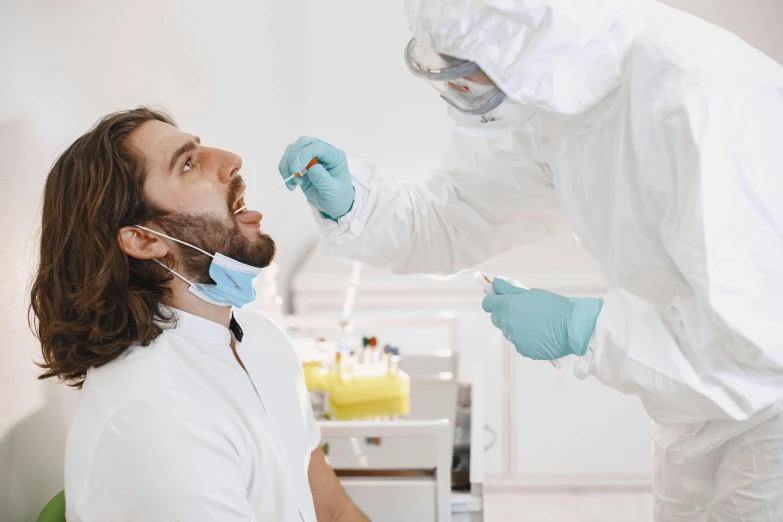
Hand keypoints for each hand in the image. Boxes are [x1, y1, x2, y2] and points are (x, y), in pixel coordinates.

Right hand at [278, 137, 354, 220]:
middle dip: (294, 158)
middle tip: (294, 176)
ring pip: (292, 149)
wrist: (334, 205)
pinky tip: (292, 185)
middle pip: (303, 142)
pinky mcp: (302, 164)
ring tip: (294, 184)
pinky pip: (288, 160)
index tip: (296, 171)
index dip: (303, 155)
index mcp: (334, 156)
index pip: (317, 146)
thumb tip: (312, 167)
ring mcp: (312, 156)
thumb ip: (323, 180)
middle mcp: (323, 152)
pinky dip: (285, 171)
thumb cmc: (338, 198)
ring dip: (287, 165)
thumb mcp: (333, 192)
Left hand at [481, 278, 602, 359]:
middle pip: (496, 318)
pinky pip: (519, 343)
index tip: (498, 298)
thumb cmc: (554, 306)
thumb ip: (510, 291)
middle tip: (520, 310)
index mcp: (507, 307)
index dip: (492, 300)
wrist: (572, 327)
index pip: (488, 303)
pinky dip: (525, 339)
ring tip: (535, 323)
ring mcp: (515, 339)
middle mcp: (507, 324)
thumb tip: (496, 284)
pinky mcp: (523, 350)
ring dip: (515, 327)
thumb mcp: (531, 294)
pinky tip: (539, 334)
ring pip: (508, 331)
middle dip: (503, 313)